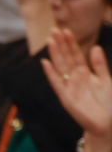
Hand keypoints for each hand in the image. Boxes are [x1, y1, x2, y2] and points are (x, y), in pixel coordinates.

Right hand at [42, 28, 111, 151]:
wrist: (107, 122)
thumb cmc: (108, 103)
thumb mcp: (106, 80)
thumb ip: (99, 65)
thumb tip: (94, 48)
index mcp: (84, 73)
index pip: (75, 55)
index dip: (71, 43)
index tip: (66, 30)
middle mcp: (74, 78)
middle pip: (65, 58)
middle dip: (61, 44)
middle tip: (55, 29)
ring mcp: (68, 87)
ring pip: (60, 67)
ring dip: (55, 54)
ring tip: (51, 40)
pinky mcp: (65, 97)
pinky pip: (56, 83)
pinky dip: (50, 73)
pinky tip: (45, 63)